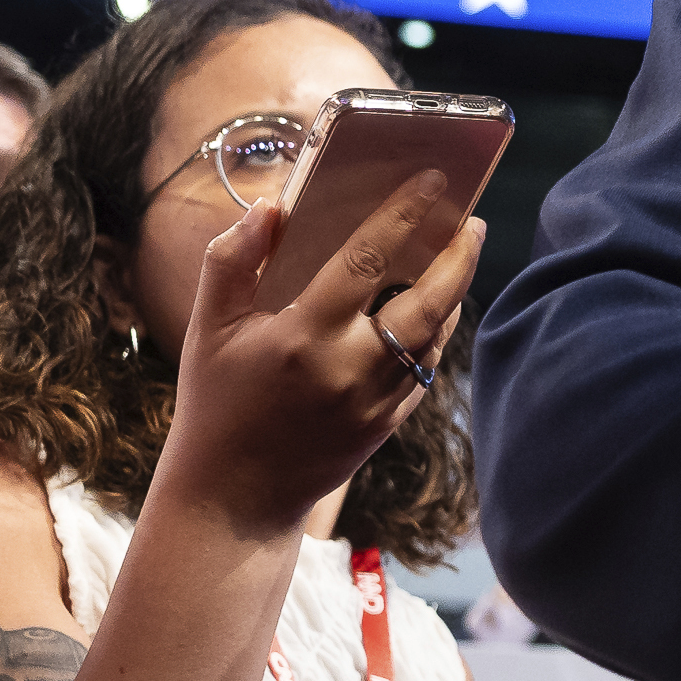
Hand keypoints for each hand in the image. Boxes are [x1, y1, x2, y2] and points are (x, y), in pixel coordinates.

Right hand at [153, 182, 485, 528]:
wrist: (233, 499)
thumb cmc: (217, 404)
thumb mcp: (207, 329)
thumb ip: (232, 261)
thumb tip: (270, 207)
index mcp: (304, 337)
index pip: (366, 261)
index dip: (403, 216)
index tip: (431, 182)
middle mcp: (350, 369)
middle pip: (428, 303)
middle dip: (458, 256)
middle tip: (473, 220)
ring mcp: (376, 402)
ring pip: (435, 336)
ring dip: (453, 293)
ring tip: (460, 253)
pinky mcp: (388, 425)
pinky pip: (425, 368)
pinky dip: (436, 332)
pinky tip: (437, 306)